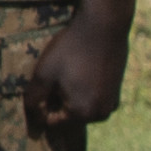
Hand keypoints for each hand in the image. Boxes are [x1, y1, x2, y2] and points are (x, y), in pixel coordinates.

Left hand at [24, 8, 127, 130]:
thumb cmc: (70, 49)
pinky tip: (82, 70)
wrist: (104, 26)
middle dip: (57, 100)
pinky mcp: (117, 92)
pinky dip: (85, 90)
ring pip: (81, 108)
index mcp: (82, 113)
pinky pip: (94, 98)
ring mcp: (112, 104)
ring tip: (68, 71)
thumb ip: (34, 100)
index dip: (41, 105)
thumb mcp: (44, 73)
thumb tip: (32, 124)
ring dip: (71, 95)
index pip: (52, 123)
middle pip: (68, 117)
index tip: (43, 82)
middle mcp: (101, 115)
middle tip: (56, 75)